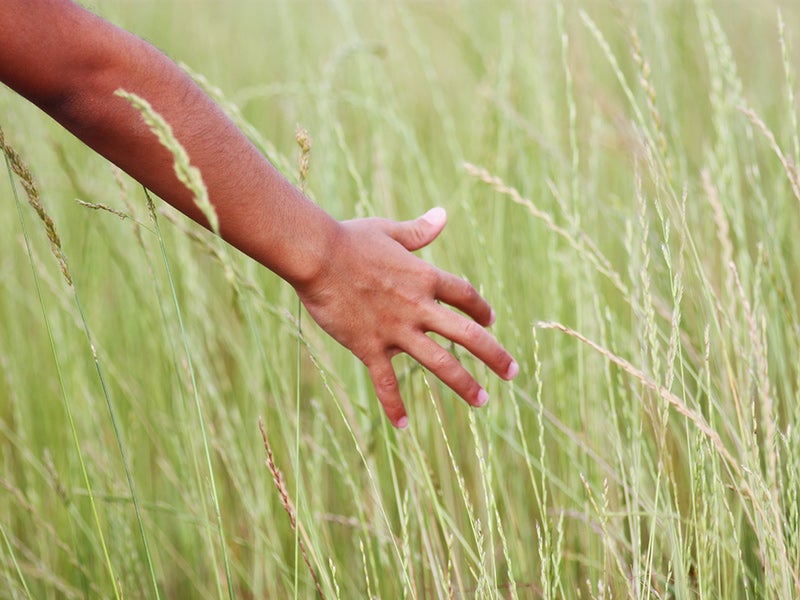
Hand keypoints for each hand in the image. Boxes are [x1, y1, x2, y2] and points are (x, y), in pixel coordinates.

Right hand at [294, 207, 517, 428]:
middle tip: (513, 373)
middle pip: (467, 334)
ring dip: (463, 383)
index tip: (491, 320)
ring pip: (439, 362)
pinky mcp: (369, 346)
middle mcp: (418, 307)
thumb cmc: (350, 239)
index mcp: (425, 277)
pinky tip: (402, 426)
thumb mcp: (390, 231)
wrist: (317, 255)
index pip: (465, 296)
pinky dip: (393, 404)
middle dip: (494, 355)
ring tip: (482, 401)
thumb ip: (419, 231)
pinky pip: (385, 381)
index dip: (481, 309)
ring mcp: (396, 330)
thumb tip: (443, 215)